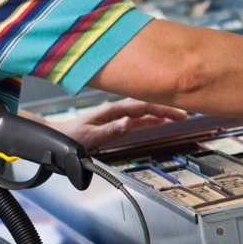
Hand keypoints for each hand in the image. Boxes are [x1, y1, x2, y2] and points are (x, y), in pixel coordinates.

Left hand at [53, 98, 188, 150]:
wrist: (57, 139)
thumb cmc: (70, 137)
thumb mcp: (91, 136)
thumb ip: (112, 129)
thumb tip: (130, 122)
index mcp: (112, 110)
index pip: (142, 106)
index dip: (161, 108)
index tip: (177, 112)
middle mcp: (116, 110)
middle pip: (146, 105)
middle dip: (166, 107)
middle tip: (185, 113)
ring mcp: (117, 116)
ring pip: (144, 111)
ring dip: (160, 112)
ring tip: (178, 115)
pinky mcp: (116, 123)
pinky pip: (138, 119)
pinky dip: (150, 119)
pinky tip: (159, 121)